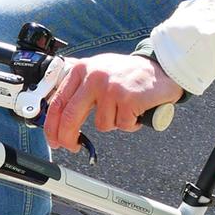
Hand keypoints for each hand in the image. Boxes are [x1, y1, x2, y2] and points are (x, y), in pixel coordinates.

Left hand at [43, 53, 185, 151]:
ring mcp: (111, 88)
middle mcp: (94, 77)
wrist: (162, 67)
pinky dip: (130, 123)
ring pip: (102, 125)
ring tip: (125, 109)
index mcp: (82, 70)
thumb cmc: (129, 73)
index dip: (52, 126)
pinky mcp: (128, 99)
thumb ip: (78, 87)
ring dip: (115, 123)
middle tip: (72, 147)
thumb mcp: (98, 71)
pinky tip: (136, 110)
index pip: (58, 102)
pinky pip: (122, 125)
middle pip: (71, 117)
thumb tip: (57, 113)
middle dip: (68, 138)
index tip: (54, 139)